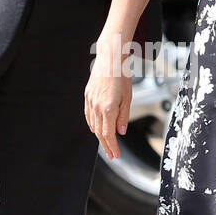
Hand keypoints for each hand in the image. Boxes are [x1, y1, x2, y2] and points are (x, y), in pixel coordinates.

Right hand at [84, 42, 132, 159]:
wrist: (109, 59)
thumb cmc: (121, 76)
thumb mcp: (127, 97)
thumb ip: (123, 116)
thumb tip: (121, 131)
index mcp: (108, 108)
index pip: (108, 134)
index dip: (112, 146)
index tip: (116, 155)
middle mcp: (97, 106)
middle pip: (100, 132)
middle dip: (106, 145)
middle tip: (112, 155)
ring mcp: (90, 101)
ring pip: (93, 124)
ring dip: (100, 136)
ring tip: (106, 144)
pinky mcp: (87, 96)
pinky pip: (88, 115)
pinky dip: (92, 124)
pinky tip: (95, 129)